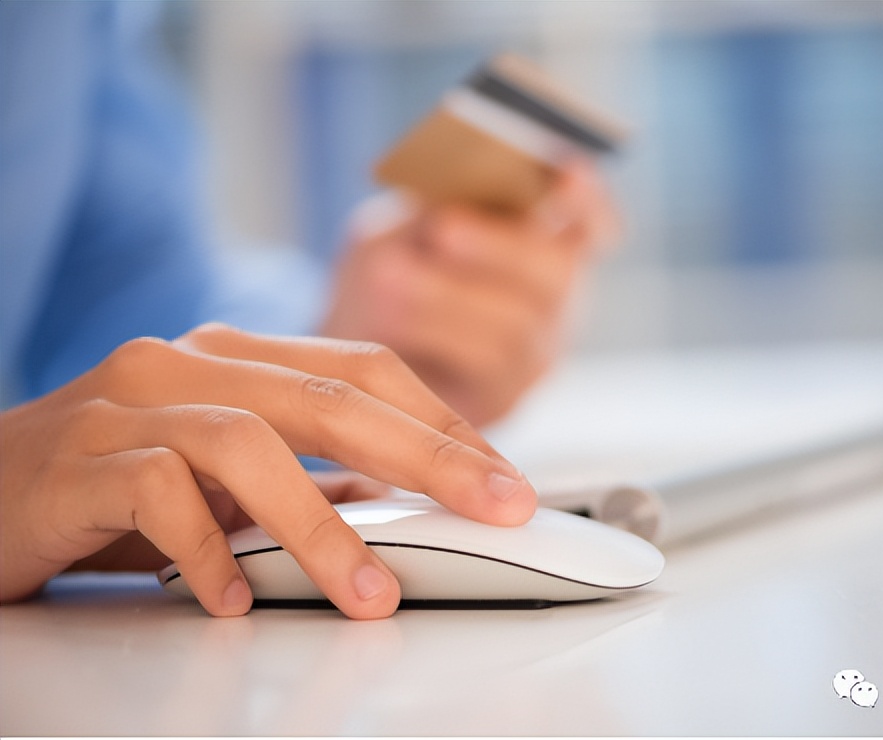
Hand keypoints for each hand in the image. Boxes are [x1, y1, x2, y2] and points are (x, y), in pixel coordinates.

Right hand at [0, 324, 536, 618]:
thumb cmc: (115, 479)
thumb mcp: (224, 471)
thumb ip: (304, 477)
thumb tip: (403, 505)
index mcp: (237, 352)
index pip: (365, 369)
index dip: (442, 422)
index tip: (503, 479)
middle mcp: (188, 360)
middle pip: (331, 397)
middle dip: (427, 456)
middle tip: (497, 508)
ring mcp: (130, 402)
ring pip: (248, 442)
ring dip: (320, 527)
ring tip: (370, 595)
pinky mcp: (76, 459)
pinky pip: (158, 497)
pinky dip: (206, 552)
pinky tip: (235, 600)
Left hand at [321, 160, 619, 426]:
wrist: (347, 353)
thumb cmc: (383, 278)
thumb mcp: (396, 229)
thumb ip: (429, 212)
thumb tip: (449, 207)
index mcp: (543, 239)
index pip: (592, 219)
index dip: (588, 198)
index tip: (565, 175)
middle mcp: (554, 295)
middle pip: (559, 270)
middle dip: (501, 245)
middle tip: (442, 227)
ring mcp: (538, 348)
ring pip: (519, 320)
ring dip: (450, 293)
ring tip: (389, 273)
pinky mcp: (507, 394)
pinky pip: (488, 362)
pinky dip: (436, 331)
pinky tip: (391, 317)